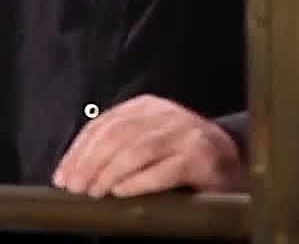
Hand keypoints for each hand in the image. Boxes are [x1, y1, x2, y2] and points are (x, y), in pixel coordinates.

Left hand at [52, 95, 245, 197]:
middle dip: (89, 164)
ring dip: (109, 174)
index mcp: (146, 107)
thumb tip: (74, 170)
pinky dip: (139, 181)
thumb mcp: (148, 143)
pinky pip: (164, 169)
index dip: (78, 151)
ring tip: (94, 193)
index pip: (102, 125)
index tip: (62, 176)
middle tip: (75, 188)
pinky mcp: (202, 157)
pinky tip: (121, 192)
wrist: (236, 163)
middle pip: (116, 136)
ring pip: (137, 150)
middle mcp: (165, 114)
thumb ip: (117, 147)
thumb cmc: (182, 158)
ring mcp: (185, 133)